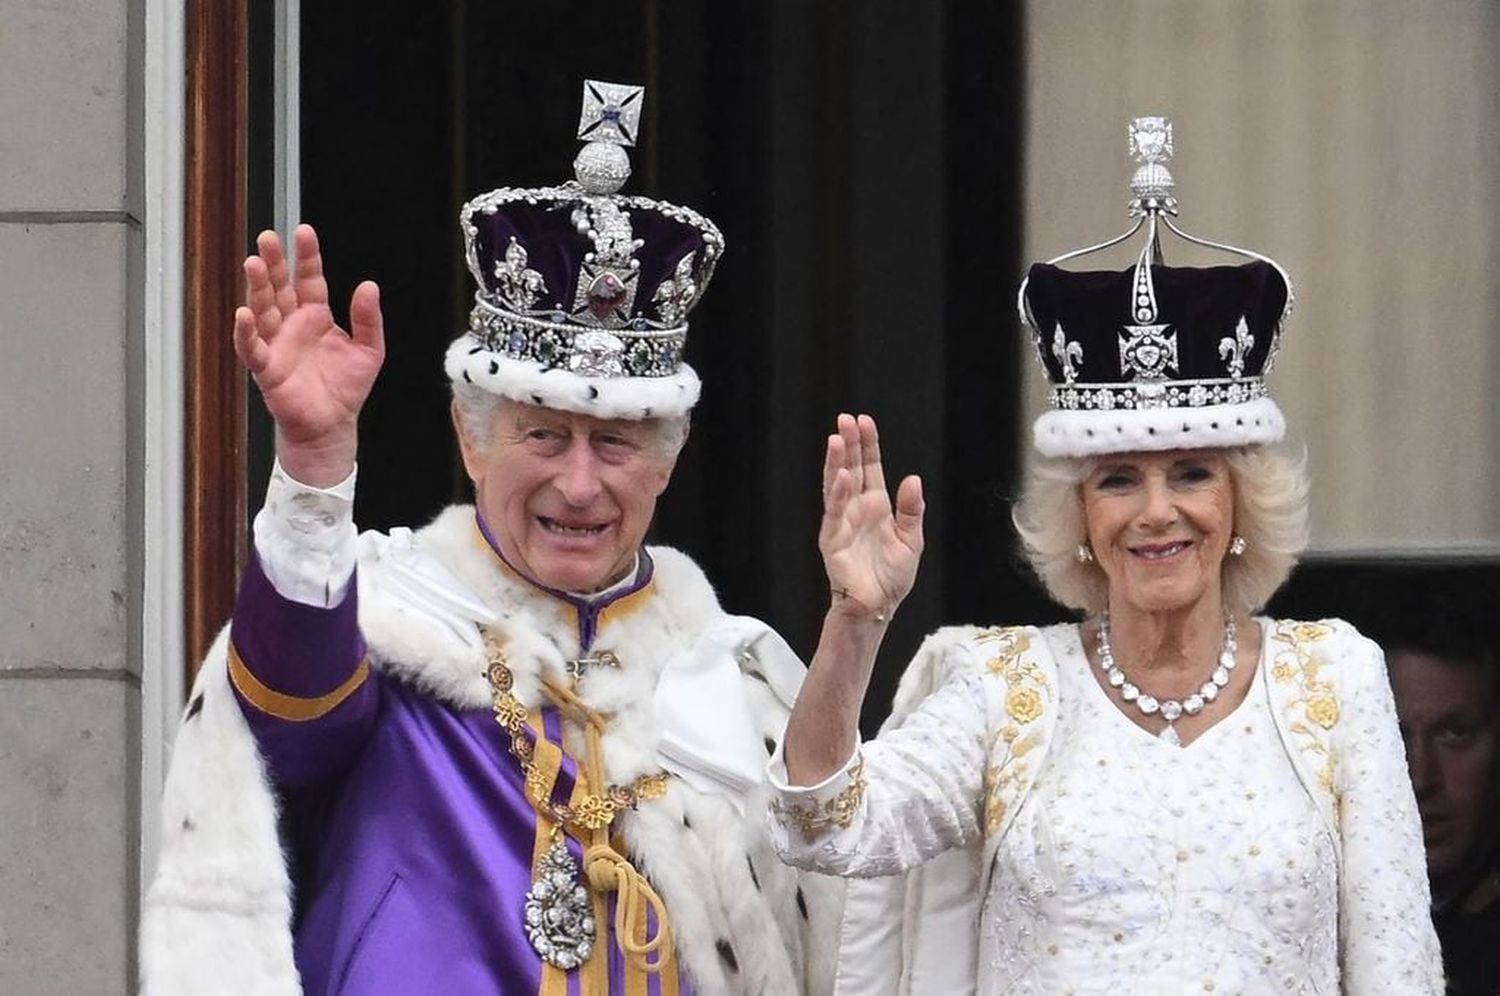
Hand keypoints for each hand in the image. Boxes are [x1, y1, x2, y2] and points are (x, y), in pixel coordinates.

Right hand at [232, 224, 384, 486]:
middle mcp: (292, 324)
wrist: (333, 426)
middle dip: (274, 263)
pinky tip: (244, 314)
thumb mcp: (370, 350)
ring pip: (263, 309)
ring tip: (254, 263)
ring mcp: (277, 343)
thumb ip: (368, 319)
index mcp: (316, 315)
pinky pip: (252, 348)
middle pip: (280, 287)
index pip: (309, 279)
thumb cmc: (347, 387)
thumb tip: (369, 285)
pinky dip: (246, 332)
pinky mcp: (267, 368)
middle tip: (267, 237)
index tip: (303, 232)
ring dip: (257, 287)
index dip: (307, 257)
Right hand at [819, 413, 924, 622]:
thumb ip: (911, 510)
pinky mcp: (833, 539)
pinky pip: (835, 513)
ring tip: (836, 438)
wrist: (878, 606)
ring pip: (837, 486)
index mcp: (876, 506)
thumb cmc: (891, 577)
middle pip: (851, 469)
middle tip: (846, 419)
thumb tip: (912, 479)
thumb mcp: (912, 540)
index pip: (871, 468)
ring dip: (836, 462)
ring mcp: (843, 522)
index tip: (865, 421)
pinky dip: (838, 494)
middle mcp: (857, 509)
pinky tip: (842, 475)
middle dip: (849, 444)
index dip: (868, 445)